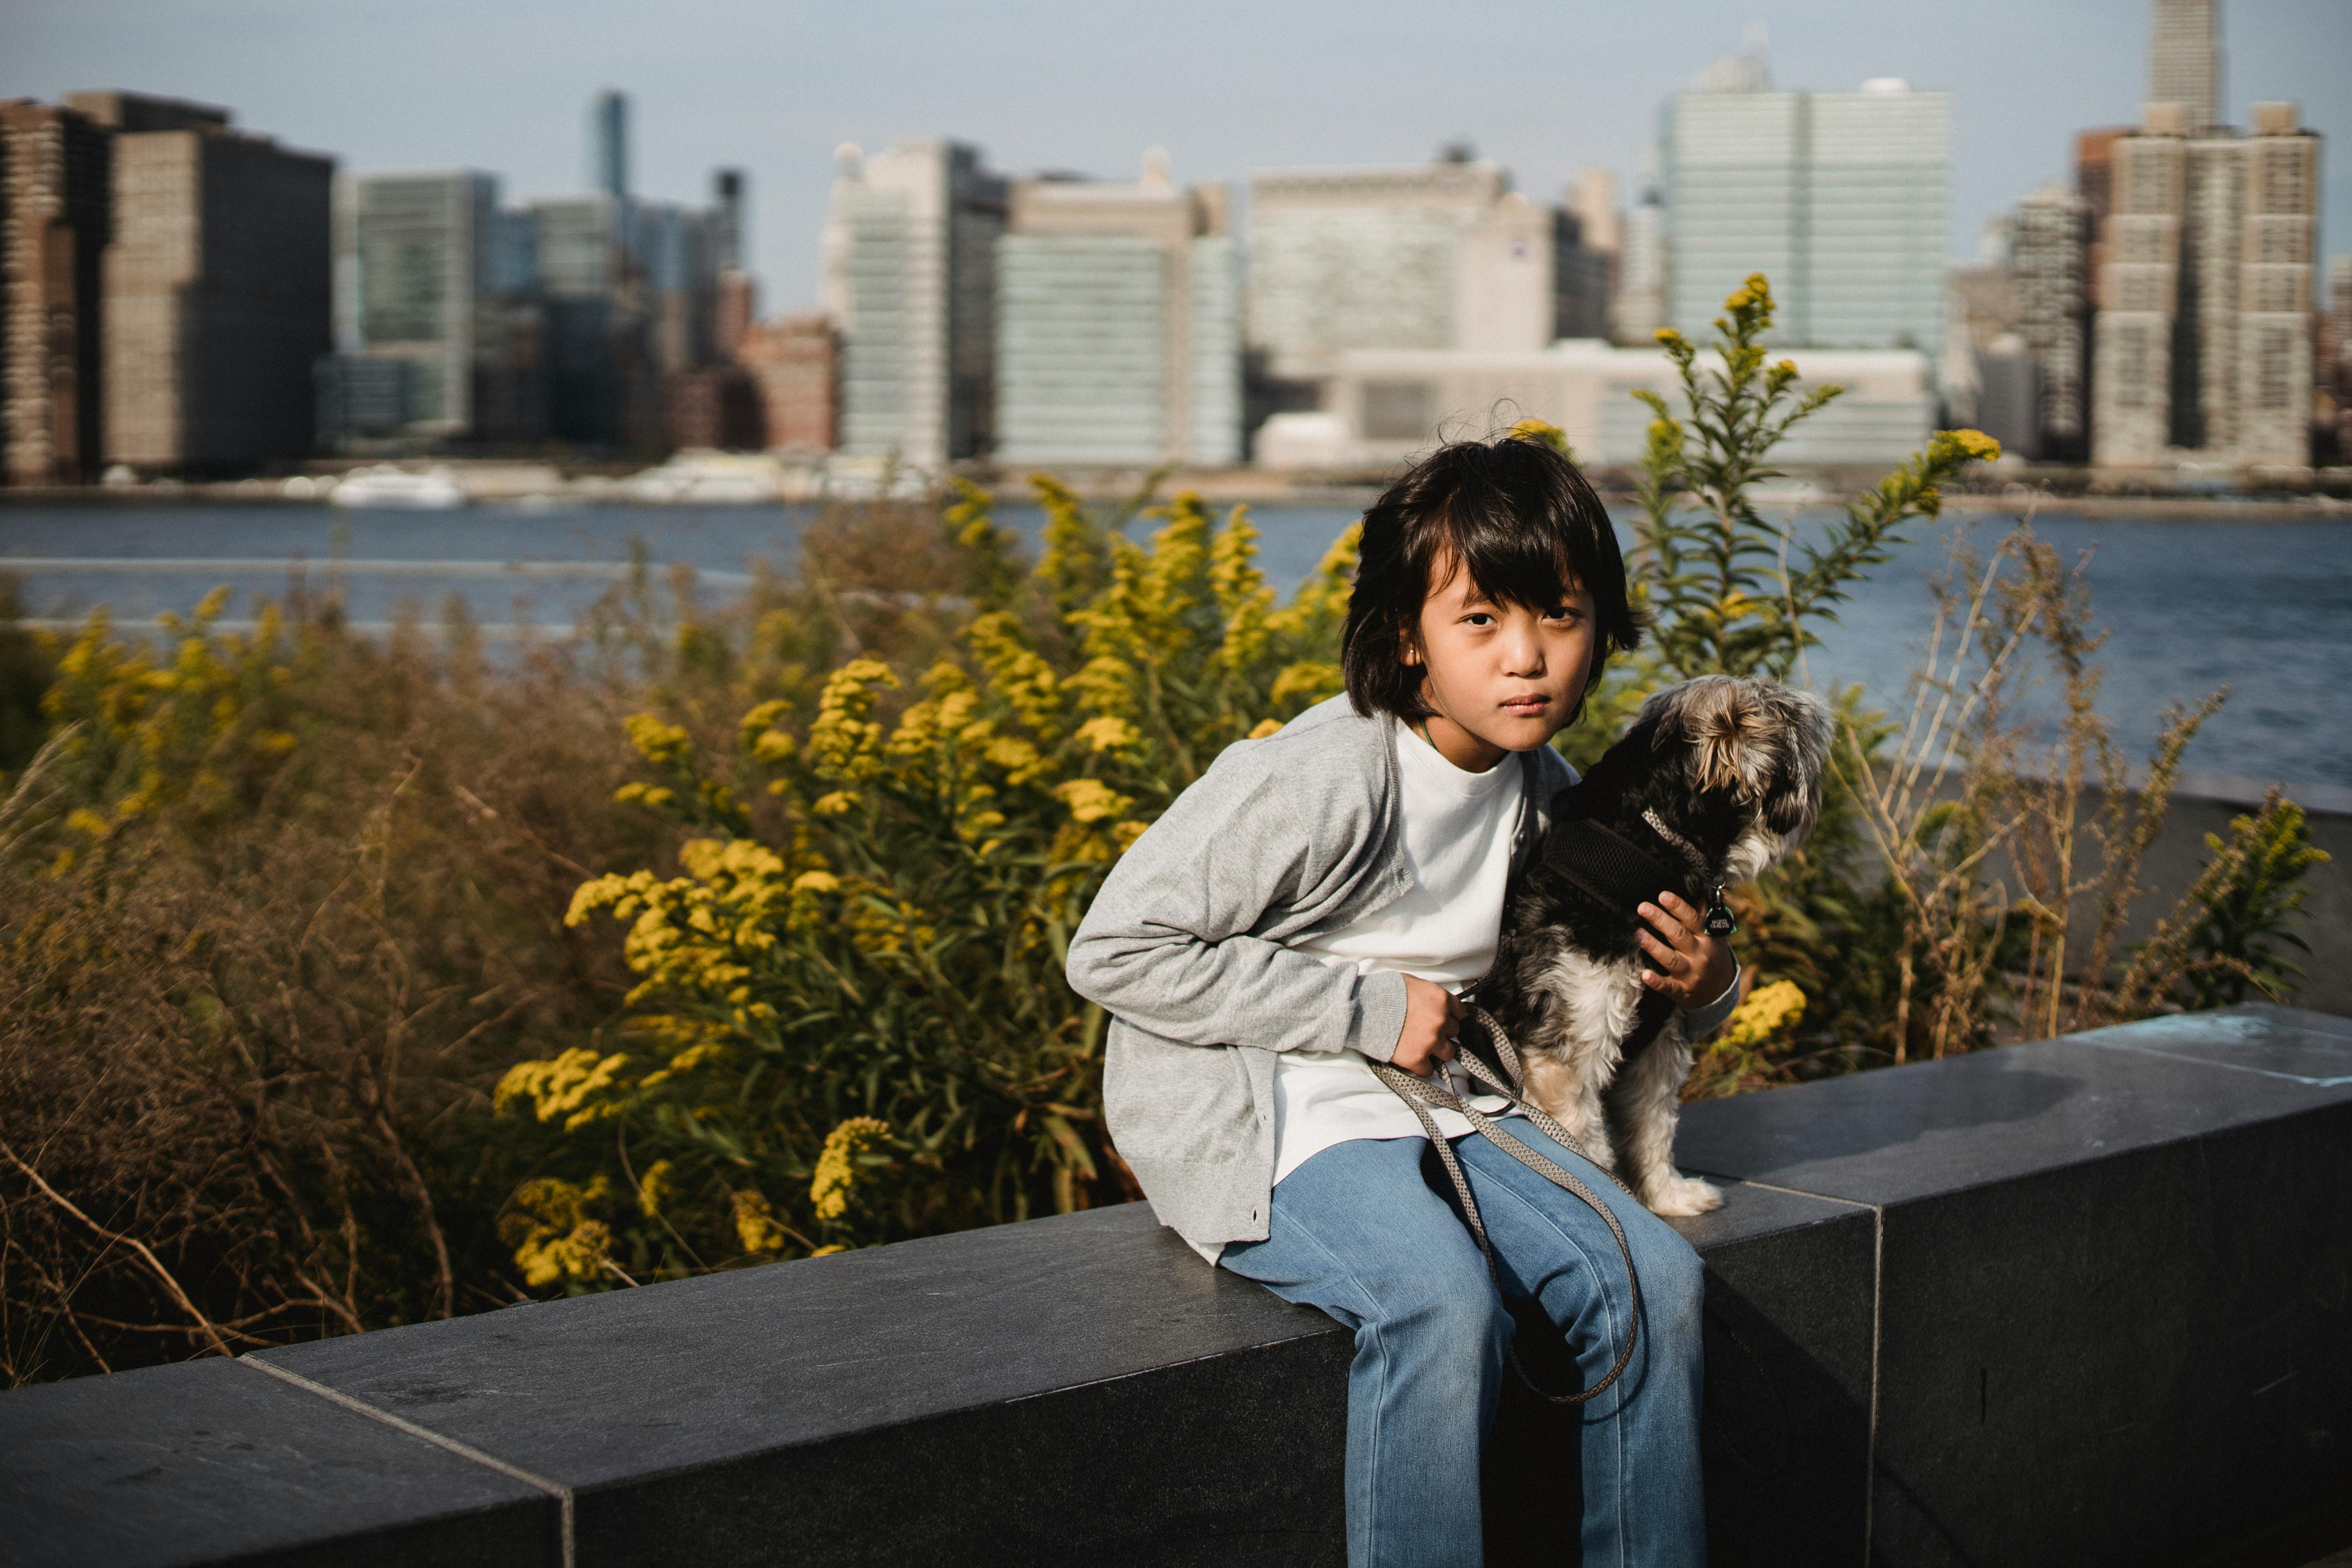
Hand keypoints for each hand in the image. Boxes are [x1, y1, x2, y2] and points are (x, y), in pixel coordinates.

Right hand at [1392, 975, 1463, 1076]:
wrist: (1362, 1009)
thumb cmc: (1385, 992)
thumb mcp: (1412, 983)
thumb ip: (1430, 994)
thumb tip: (1439, 1003)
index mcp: (1441, 1000)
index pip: (1460, 1013)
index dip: (1449, 1016)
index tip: (1440, 1019)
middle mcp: (1440, 1021)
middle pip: (1454, 1032)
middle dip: (1442, 1032)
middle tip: (1425, 1030)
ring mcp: (1430, 1041)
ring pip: (1448, 1053)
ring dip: (1436, 1051)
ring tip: (1421, 1046)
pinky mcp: (1416, 1059)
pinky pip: (1429, 1070)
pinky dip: (1421, 1066)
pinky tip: (1411, 1058)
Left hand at [1638, 891, 1735, 1008]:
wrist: (1720, 990)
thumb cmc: (1711, 954)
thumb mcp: (1714, 934)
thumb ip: (1704, 913)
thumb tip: (1699, 887)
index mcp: (1707, 937)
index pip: (1693, 919)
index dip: (1678, 907)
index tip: (1663, 895)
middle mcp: (1699, 954)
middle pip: (1679, 936)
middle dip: (1660, 920)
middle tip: (1643, 907)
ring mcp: (1690, 974)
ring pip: (1671, 959)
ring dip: (1653, 946)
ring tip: (1638, 933)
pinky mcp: (1681, 990)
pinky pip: (1668, 986)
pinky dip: (1656, 981)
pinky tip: (1644, 974)